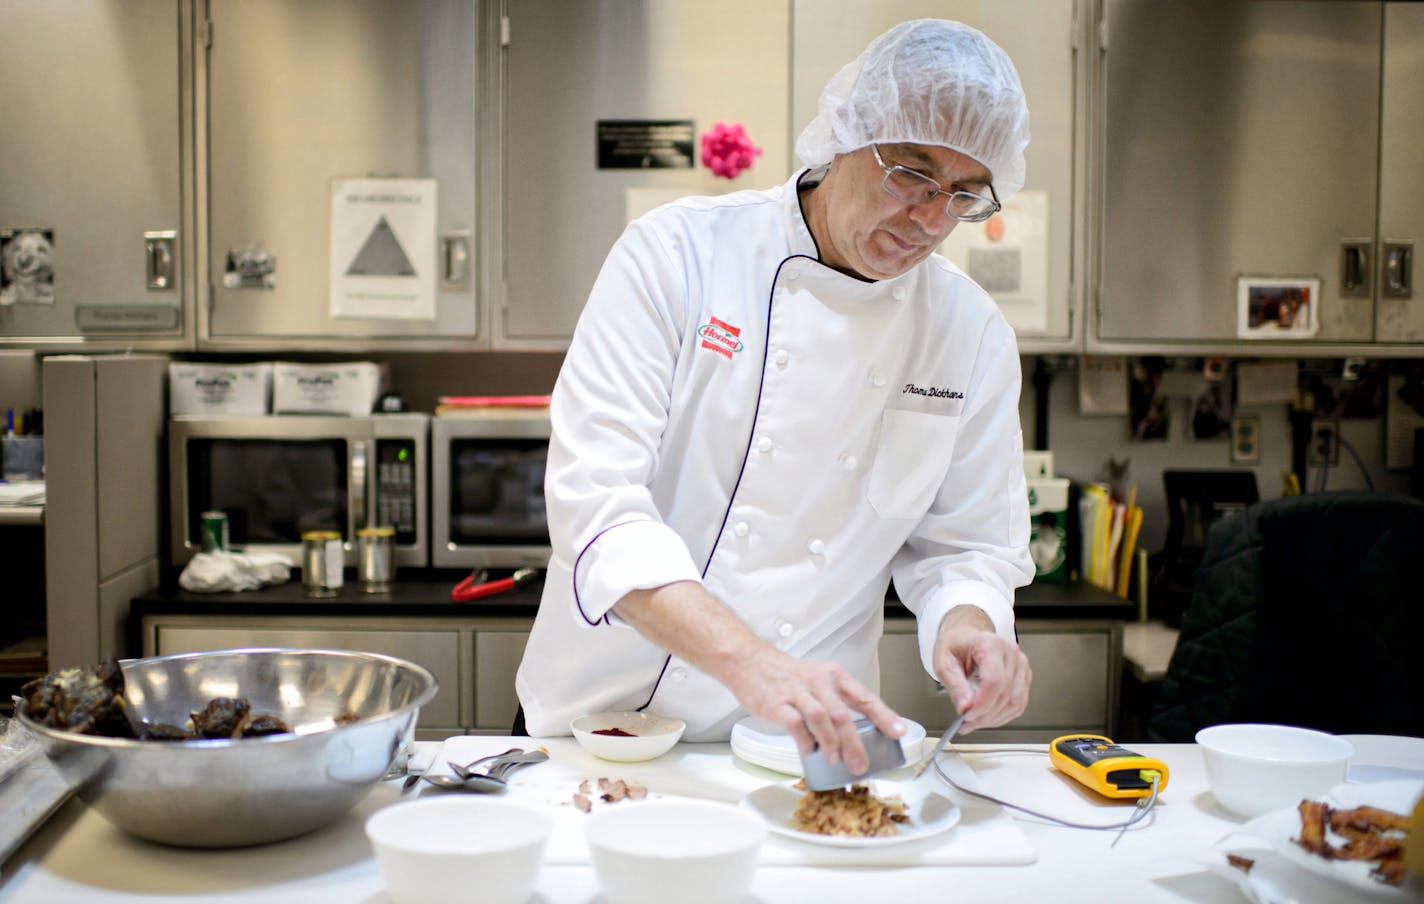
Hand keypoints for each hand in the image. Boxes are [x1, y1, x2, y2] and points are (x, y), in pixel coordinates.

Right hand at [724, 645, 905, 775]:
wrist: (750, 662)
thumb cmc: (787, 676)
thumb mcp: (818, 679)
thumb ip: (835, 701)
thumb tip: (853, 733)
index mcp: (833, 676)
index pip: (864, 697)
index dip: (883, 716)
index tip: (898, 732)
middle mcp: (819, 682)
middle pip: (843, 715)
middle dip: (855, 744)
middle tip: (861, 764)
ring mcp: (798, 692)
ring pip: (822, 720)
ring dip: (832, 744)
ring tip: (836, 761)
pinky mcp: (778, 704)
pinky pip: (796, 725)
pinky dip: (806, 741)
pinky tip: (810, 751)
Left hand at [932, 606, 1031, 731]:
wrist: (965, 637)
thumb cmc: (955, 645)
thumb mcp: (944, 663)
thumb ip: (956, 686)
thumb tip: (965, 708)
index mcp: (990, 644)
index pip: (994, 681)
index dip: (982, 704)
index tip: (967, 716)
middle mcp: (1010, 652)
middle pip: (1005, 694)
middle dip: (985, 715)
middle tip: (966, 724)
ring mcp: (1020, 664)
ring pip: (1015, 702)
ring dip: (994, 719)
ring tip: (975, 722)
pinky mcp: (1023, 676)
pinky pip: (1018, 703)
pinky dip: (1003, 715)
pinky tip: (988, 717)